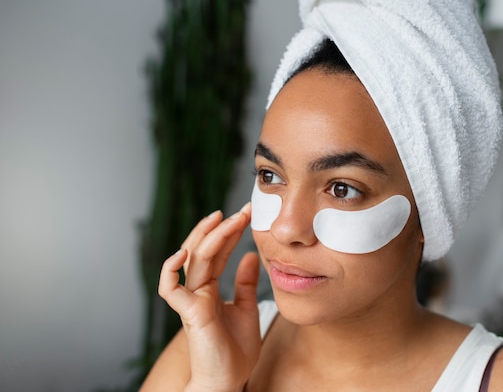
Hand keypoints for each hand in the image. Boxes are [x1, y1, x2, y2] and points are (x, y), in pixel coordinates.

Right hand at [158, 203, 259, 391]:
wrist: (228, 380)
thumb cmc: (235, 350)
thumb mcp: (247, 309)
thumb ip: (246, 284)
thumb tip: (250, 256)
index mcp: (210, 289)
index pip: (218, 253)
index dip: (230, 232)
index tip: (247, 214)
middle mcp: (198, 290)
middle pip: (204, 250)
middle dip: (221, 228)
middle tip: (242, 210)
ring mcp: (191, 300)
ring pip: (193, 260)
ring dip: (207, 237)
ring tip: (223, 218)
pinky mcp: (189, 313)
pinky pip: (170, 289)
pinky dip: (171, 270)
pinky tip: (184, 254)